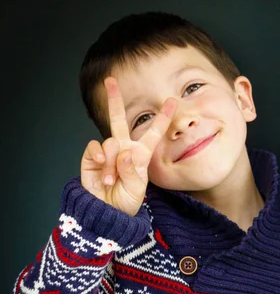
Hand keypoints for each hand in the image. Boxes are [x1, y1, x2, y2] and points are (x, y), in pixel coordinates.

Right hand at [81, 77, 177, 215]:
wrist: (107, 213)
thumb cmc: (126, 202)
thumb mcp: (136, 189)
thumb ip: (131, 171)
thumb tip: (122, 152)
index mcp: (140, 155)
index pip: (152, 133)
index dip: (162, 118)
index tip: (172, 101)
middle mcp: (123, 150)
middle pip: (119, 120)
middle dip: (114, 99)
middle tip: (110, 80)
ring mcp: (107, 153)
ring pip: (111, 142)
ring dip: (113, 164)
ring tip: (112, 181)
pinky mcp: (92, 158)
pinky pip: (95, 148)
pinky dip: (99, 158)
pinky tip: (103, 171)